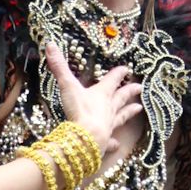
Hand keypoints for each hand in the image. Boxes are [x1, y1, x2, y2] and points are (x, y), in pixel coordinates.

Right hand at [43, 40, 141, 161]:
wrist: (85, 138)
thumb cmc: (79, 110)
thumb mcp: (68, 85)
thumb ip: (59, 67)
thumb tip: (50, 44)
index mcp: (102, 94)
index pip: (112, 80)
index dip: (119, 73)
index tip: (127, 68)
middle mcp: (108, 109)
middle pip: (121, 98)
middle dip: (129, 91)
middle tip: (139, 87)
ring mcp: (108, 126)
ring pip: (121, 117)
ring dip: (129, 112)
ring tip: (139, 109)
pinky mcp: (104, 141)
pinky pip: (111, 141)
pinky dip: (114, 143)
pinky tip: (117, 144)